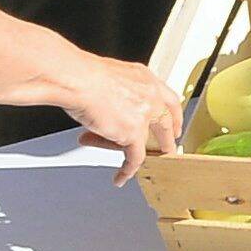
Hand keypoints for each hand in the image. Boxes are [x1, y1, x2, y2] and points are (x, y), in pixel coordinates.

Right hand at [58, 56, 183, 182]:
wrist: (77, 80)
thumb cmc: (83, 75)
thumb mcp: (111, 77)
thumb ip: (119, 91)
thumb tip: (111, 104)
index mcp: (144, 78)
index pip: (167, 98)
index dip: (172, 113)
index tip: (173, 120)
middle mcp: (150, 95)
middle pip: (167, 121)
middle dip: (168, 136)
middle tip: (167, 147)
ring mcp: (144, 115)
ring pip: (149, 141)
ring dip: (140, 155)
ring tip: (134, 165)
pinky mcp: (134, 133)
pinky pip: (135, 158)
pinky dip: (127, 170)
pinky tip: (122, 176)